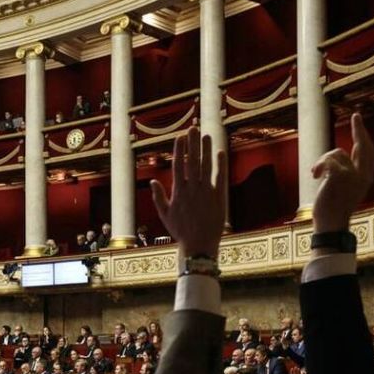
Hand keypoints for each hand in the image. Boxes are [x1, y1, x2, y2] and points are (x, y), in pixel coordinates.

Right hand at [149, 124, 226, 261]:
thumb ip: (159, 197)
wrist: (199, 245)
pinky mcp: (219, 197)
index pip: (178, 166)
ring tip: (206, 135)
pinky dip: (220, 164)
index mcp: (178, 192)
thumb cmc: (181, 231)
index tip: (180, 137)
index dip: (179, 150)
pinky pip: (220, 177)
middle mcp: (192, 189)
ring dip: (206, 150)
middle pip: (192, 162)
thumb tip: (153, 180)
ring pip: (206, 166)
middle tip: (193, 129)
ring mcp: (206, 192)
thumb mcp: (165, 215)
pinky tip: (220, 152)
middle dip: (192, 144)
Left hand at [311, 112, 373, 234]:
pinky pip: (329, 159)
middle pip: (364, 146)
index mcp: (366, 178)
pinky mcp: (341, 175)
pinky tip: (315, 177)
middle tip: (357, 116)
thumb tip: (342, 154)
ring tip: (317, 175)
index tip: (360, 124)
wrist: (330, 224)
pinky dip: (319, 166)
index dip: (364, 138)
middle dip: (360, 129)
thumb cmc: (333, 208)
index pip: (369, 153)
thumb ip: (347, 172)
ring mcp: (354, 175)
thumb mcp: (345, 188)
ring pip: (336, 152)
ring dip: (322, 161)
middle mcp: (364, 175)